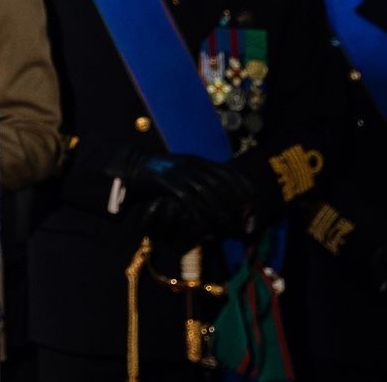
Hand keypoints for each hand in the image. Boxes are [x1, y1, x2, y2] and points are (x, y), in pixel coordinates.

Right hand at [108, 152, 256, 250]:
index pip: (227, 171)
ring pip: (207, 192)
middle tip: (246, 221)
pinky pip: (187, 199)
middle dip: (236, 203)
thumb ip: (201, 176)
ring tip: (230, 226)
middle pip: (221, 183)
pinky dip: (199, 212)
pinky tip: (206, 223)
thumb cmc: (160, 173)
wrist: (132, 167)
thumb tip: (223, 190)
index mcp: (198, 160)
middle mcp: (191, 164)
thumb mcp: (183, 170)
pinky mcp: (166, 183)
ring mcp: (179, 173)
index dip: (243, 186)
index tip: (254, 202)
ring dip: (221, 210)